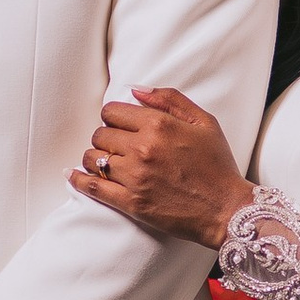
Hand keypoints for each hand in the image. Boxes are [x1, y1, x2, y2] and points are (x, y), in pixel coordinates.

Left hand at [70, 88, 254, 250]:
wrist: (226, 209)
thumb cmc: (218, 165)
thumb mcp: (204, 122)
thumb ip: (169, 99)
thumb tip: (135, 90)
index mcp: (159, 125)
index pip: (113, 112)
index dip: (114, 117)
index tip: (121, 125)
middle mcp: (142, 148)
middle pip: (100, 134)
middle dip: (106, 138)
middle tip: (118, 146)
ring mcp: (134, 177)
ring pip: (92, 158)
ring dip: (94, 158)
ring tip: (106, 162)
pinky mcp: (131, 202)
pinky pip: (92, 187)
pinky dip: (78, 180)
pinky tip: (72, 175)